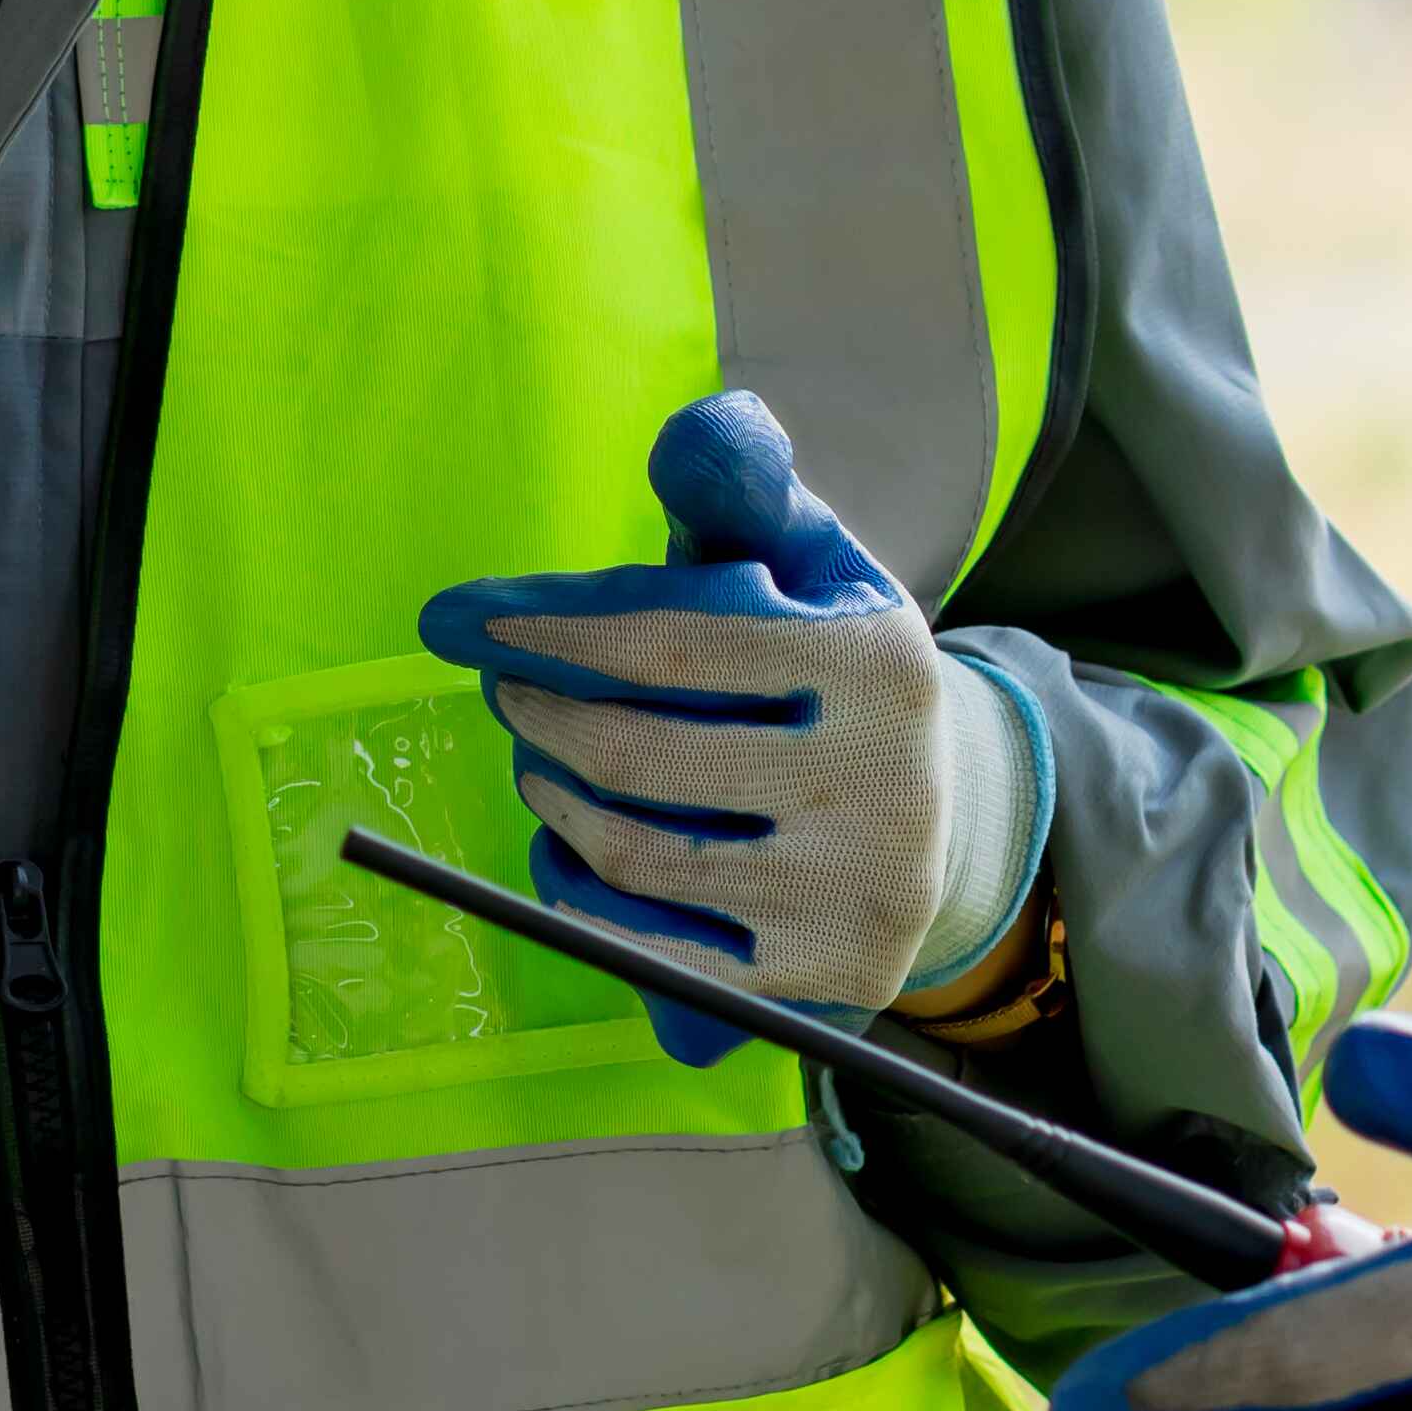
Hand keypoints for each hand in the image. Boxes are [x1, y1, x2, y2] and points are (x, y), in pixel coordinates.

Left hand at [416, 390, 1046, 1057]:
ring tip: (535, 762)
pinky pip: (653, 947)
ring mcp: (852, 893)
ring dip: (554, 802)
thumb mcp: (819, 568)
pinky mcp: (819, 980)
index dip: (554, 630)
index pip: (676, 643)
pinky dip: (583, 897)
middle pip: (645, 755)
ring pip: (638, 853)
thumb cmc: (836, 672)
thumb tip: (690, 430)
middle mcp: (881, 784)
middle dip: (543, 716)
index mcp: (879, 666)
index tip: (469, 623)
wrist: (942, 822)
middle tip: (505, 694)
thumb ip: (746, 494)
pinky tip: (565, 850)